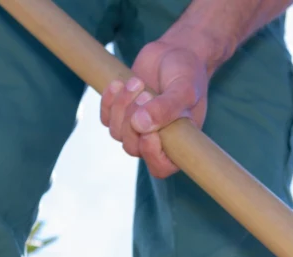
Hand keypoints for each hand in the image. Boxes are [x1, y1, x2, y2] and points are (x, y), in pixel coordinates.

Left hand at [100, 38, 214, 178]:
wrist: (176, 52)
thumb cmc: (188, 73)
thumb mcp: (184, 90)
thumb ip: (166, 109)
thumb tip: (140, 125)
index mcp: (178, 144)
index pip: (160, 167)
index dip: (151, 153)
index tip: (150, 129)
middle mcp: (157, 141)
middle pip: (133, 148)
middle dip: (133, 121)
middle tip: (145, 93)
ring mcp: (137, 128)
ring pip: (117, 133)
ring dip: (122, 106)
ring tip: (137, 82)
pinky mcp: (121, 113)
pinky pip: (105, 118)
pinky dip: (108, 100)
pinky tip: (119, 83)